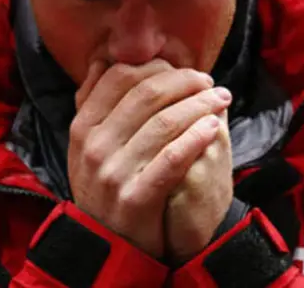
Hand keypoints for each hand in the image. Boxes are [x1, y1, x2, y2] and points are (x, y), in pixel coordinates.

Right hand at [69, 60, 232, 258]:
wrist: (107, 243)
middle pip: (147, 94)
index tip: (184, 70)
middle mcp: (94, 146)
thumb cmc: (105, 186)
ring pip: (164, 123)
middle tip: (209, 82)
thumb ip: (94, 102)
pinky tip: (214, 128)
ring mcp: (113, 173)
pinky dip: (196, 138)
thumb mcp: (87, 145)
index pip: (121, 77)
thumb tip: (103, 60)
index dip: (158, 67)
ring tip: (220, 100)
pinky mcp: (136, 197)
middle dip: (185, 81)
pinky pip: (173, 159)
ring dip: (199, 106)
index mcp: (83, 126)